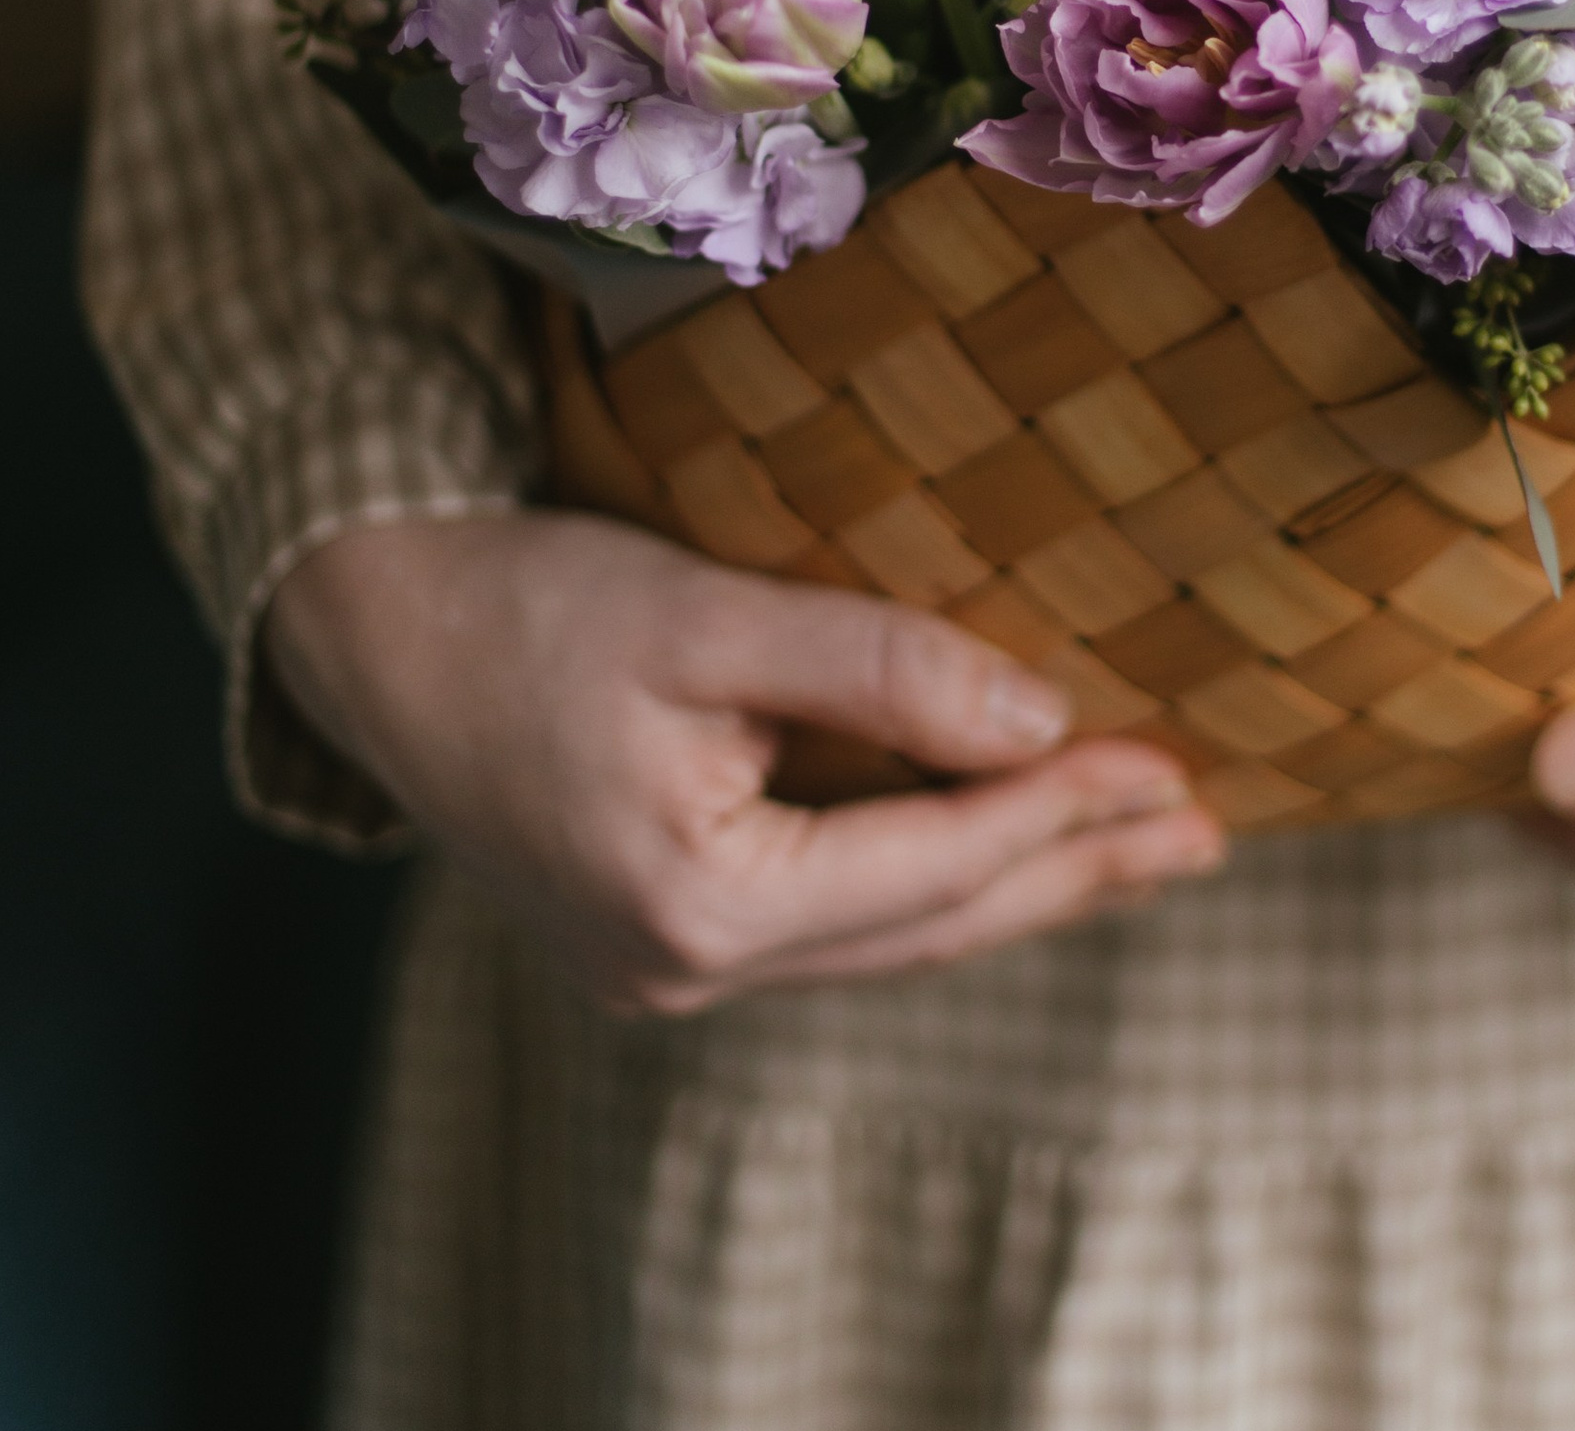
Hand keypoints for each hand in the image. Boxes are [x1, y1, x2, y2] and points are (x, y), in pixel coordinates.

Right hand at [264, 511, 1225, 1011]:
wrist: (370, 626)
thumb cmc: (526, 604)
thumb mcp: (706, 612)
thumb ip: (876, 668)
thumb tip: (1040, 724)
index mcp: (691, 906)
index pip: (933, 868)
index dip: (1064, 815)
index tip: (1177, 768)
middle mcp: (681, 970)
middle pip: (928, 928)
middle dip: (1074, 875)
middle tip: (1203, 834)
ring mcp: (664, 965)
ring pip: (889, 936)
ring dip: (1018, 887)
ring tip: (1140, 847)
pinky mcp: (658, 930)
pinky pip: (837, 920)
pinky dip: (934, 880)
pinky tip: (997, 845)